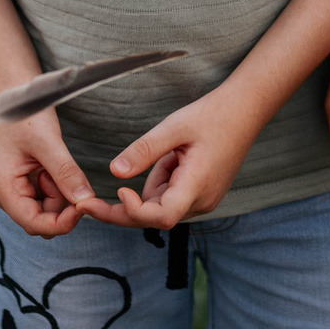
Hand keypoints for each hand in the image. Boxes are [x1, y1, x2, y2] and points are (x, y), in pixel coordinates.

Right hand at [0, 109, 99, 237]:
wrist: (14, 92)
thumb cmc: (25, 114)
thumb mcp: (48, 142)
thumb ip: (65, 173)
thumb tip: (86, 202)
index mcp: (4, 188)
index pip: (34, 223)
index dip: (62, 222)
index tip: (85, 206)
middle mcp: (5, 194)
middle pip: (40, 220)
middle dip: (61, 206)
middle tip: (71, 178)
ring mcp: (13, 189)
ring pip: (44, 210)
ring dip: (58, 194)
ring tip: (56, 163)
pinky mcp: (22, 182)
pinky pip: (43, 196)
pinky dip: (55, 186)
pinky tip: (51, 164)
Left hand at [99, 87, 268, 229]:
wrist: (244, 112)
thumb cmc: (211, 116)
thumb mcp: (174, 127)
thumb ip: (144, 151)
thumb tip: (114, 172)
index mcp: (197, 185)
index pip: (161, 216)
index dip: (135, 212)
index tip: (117, 192)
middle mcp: (201, 201)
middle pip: (154, 217)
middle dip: (123, 208)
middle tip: (86, 202)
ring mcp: (203, 201)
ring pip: (159, 205)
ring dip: (150, 187)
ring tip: (171, 152)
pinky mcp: (201, 196)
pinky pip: (169, 197)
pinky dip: (161, 182)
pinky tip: (175, 158)